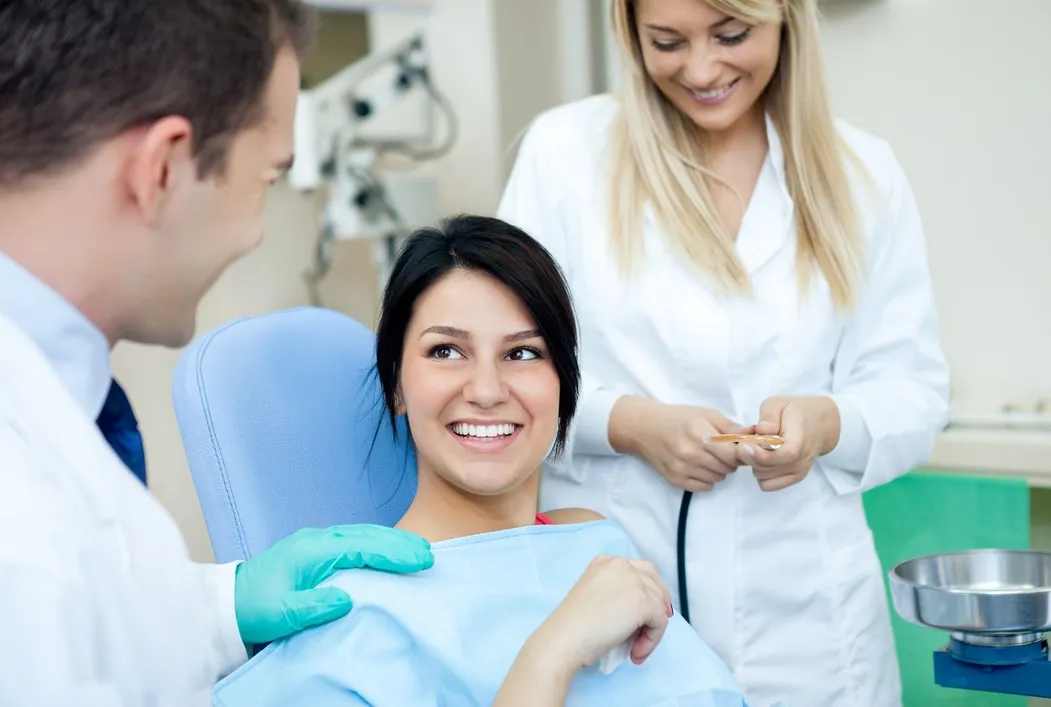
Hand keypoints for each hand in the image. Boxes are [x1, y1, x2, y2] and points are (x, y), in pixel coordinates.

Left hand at [234, 524, 433, 644]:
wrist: (226, 602)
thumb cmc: (253, 608)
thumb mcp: (280, 614)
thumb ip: (312, 606)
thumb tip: (346, 598)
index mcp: (312, 550)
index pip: (362, 547)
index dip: (393, 552)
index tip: (419, 560)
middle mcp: (317, 540)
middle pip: (367, 535)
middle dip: (400, 543)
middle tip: (429, 553)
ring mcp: (317, 543)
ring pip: (362, 535)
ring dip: (391, 541)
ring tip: (418, 551)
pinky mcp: (316, 550)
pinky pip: (354, 541)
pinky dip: (377, 544)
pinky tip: (390, 552)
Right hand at [535, 555, 673, 671]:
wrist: (564, 638)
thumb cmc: (574, 626)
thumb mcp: (596, 596)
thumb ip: (618, 593)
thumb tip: (648, 608)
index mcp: (606, 562)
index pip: (640, 570)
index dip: (648, 592)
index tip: (648, 614)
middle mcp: (621, 564)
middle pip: (655, 581)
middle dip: (658, 605)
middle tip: (651, 629)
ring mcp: (633, 580)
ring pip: (659, 604)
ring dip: (652, 629)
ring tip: (635, 649)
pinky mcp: (643, 601)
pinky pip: (660, 622)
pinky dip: (652, 640)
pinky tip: (635, 653)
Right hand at [610, 397, 742, 491]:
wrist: (645, 428)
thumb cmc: (678, 418)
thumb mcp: (706, 414)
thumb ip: (731, 427)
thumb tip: (755, 435)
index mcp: (700, 434)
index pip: (733, 455)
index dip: (740, 452)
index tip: (737, 447)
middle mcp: (690, 454)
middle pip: (727, 468)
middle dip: (730, 461)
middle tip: (721, 451)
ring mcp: (682, 469)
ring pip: (717, 479)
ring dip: (719, 470)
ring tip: (709, 457)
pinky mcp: (676, 480)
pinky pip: (704, 487)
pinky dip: (707, 479)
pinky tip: (700, 467)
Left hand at [736, 396, 840, 491]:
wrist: (819, 424)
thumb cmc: (795, 412)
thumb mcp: (778, 403)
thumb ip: (768, 416)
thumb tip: (762, 430)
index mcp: (798, 441)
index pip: (777, 456)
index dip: (756, 453)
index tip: (745, 442)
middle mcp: (800, 461)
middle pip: (764, 468)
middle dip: (750, 455)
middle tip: (750, 440)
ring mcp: (798, 472)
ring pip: (762, 477)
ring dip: (754, 464)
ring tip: (758, 447)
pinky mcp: (794, 479)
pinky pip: (767, 485)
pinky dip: (760, 474)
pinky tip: (762, 458)